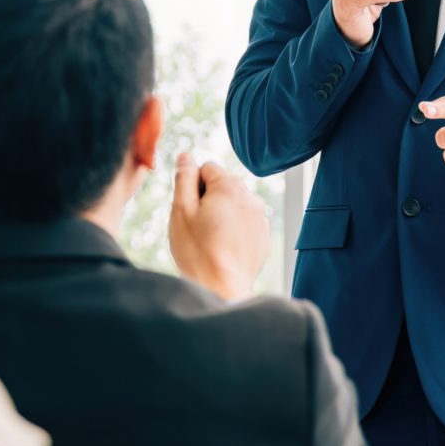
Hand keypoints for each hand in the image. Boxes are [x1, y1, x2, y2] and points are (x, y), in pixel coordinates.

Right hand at [169, 152, 270, 299]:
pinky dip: (234, 231)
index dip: (193, 186)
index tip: (190, 209)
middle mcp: (251, 197)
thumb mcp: (181, 210)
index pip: (207, 168)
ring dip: (222, 215)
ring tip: (211, 240)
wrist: (222, 288)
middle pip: (222, 186)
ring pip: (234, 206)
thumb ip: (184, 178)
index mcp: (230, 186)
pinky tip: (224, 249)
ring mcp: (261, 218)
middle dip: (208, 200)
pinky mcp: (263, 237)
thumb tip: (186, 157)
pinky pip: (245, 224)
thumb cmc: (198, 250)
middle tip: (198, 227)